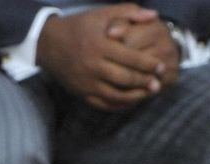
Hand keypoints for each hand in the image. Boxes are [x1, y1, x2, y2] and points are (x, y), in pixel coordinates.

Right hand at [38, 4, 167, 110]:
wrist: (48, 43)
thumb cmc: (79, 26)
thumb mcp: (102, 14)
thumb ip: (128, 12)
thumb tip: (153, 15)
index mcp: (100, 45)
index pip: (131, 58)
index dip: (149, 64)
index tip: (161, 66)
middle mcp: (92, 65)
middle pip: (125, 78)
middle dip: (144, 82)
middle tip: (158, 83)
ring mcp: (86, 82)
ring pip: (116, 95)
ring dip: (135, 96)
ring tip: (148, 94)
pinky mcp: (81, 93)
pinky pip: (103, 104)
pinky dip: (119, 105)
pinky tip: (130, 101)